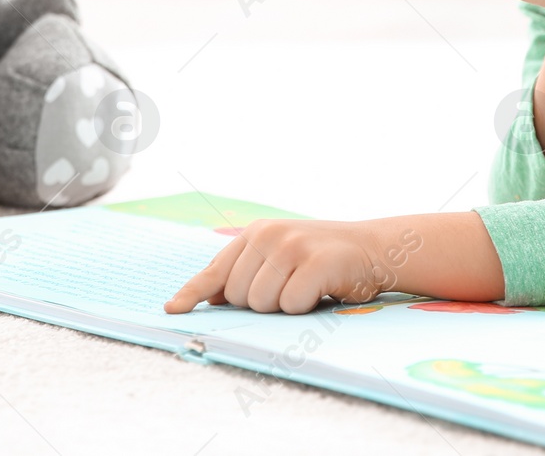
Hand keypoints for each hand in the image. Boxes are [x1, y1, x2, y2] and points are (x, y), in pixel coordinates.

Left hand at [163, 218, 397, 314]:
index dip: (193, 292)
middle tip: (290, 288)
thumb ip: (245, 272)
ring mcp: (292, 246)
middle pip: (239, 296)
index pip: (216, 270)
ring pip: (262, 304)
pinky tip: (321, 290)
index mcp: (254, 234)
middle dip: (262, 303)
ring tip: (305, 287)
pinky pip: (291, 304)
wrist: (372, 249)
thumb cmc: (320, 260)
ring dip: (284, 307)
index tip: (172, 309)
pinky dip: (305, 307)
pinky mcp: (316, 262)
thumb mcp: (279, 257)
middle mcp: (269, 235)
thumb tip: (208, 299)